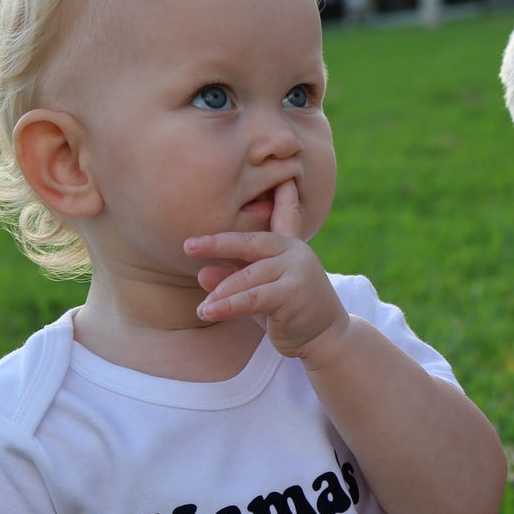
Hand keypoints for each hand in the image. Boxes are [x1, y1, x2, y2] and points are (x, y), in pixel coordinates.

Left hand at [185, 180, 349, 360]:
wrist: (325, 338)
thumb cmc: (289, 312)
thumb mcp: (258, 293)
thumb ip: (234, 280)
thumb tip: (202, 273)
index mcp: (288, 245)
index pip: (284, 214)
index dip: (283, 194)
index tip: (282, 175)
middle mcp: (294, 252)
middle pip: (249, 242)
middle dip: (217, 244)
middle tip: (188, 246)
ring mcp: (296, 270)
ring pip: (247, 277)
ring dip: (221, 293)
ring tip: (201, 308)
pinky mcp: (292, 293)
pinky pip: (252, 298)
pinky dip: (227, 306)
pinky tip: (207, 312)